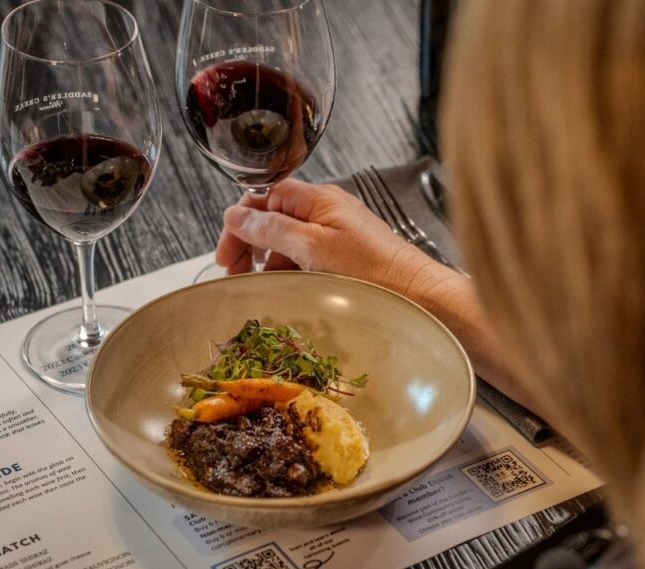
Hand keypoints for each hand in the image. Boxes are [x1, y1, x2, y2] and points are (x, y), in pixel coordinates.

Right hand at [216, 179, 428, 286]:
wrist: (416, 294)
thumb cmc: (372, 269)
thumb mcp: (312, 247)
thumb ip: (272, 229)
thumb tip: (236, 215)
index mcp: (318, 199)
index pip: (266, 197)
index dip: (242, 221)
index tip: (227, 252)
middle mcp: (326, 212)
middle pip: (273, 220)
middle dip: (250, 245)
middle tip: (237, 274)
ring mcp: (335, 236)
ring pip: (288, 244)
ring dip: (269, 264)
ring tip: (261, 287)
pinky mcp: (343, 259)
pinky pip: (306, 260)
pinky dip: (291, 274)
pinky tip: (287, 291)